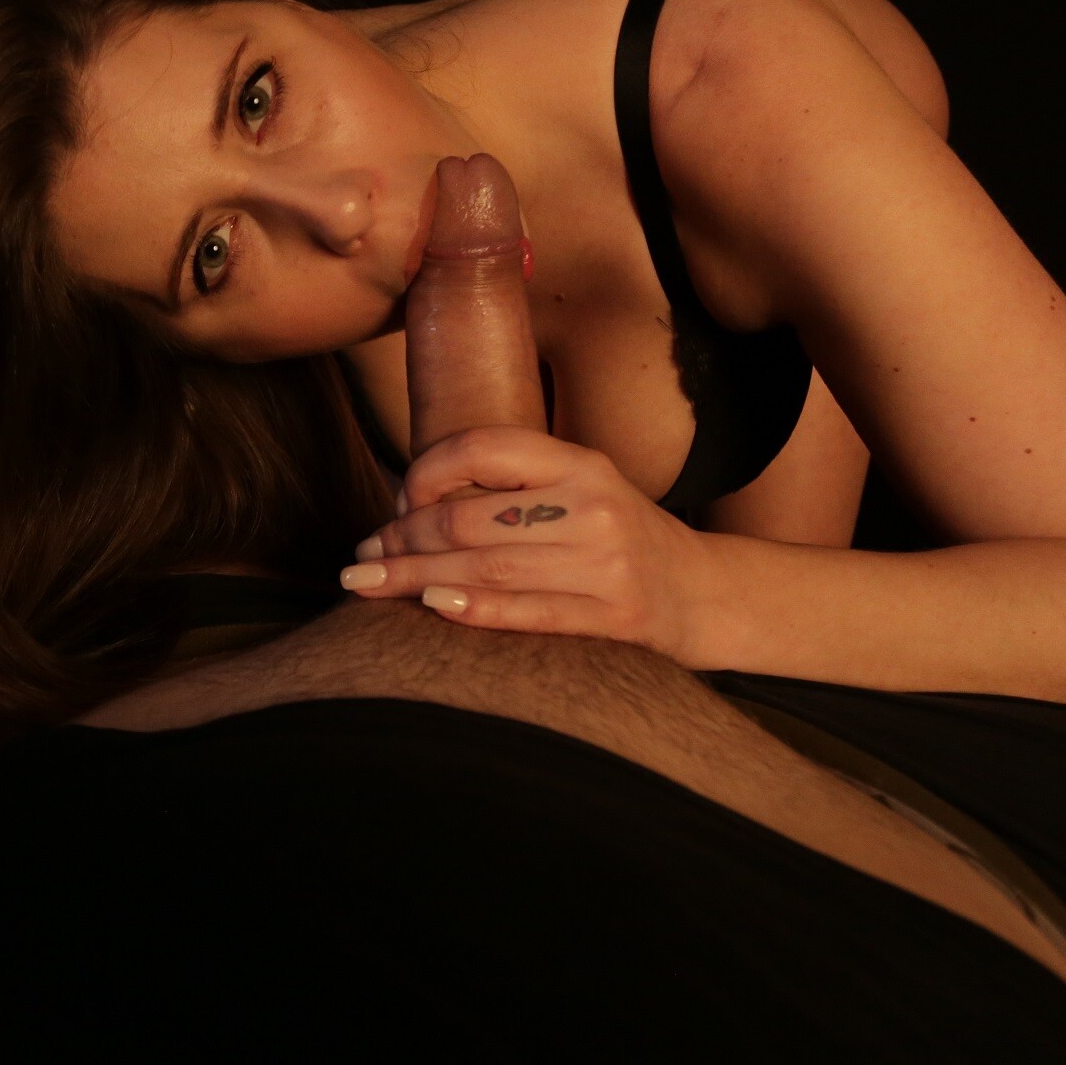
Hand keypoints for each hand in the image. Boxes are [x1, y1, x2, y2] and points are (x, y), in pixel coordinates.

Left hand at [341, 426, 720, 661]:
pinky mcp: (614, 617)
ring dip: (413, 576)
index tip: (395, 502)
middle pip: (470, 517)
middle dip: (402, 538)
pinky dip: (472, 608)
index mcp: (580, 463)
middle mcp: (594, 506)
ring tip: (368, 582)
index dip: (424, 472)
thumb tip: (404, 506)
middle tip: (363, 556)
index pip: (481, 447)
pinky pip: (527, 611)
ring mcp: (606, 564)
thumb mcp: (577, 491)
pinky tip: (428, 606)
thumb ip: (510, 490)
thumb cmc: (617, 540)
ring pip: (486, 566)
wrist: (702, 594)